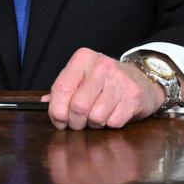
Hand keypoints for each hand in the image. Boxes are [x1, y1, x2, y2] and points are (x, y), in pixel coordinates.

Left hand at [43, 47, 163, 129]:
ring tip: (98, 116)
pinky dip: (110, 124)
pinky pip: (113, 122)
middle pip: (78, 106)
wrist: (141, 79)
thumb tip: (43, 103)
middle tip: (79, 122)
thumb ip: (62, 89)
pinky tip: (113, 114)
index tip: (59, 121)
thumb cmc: (104, 81)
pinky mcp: (133, 95)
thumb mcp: (82, 78)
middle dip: (76, 122)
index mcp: (83, 58)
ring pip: (95, 117)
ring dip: (94, 124)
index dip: (56, 111)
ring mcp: (119, 79)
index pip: (61, 88)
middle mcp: (101, 65)